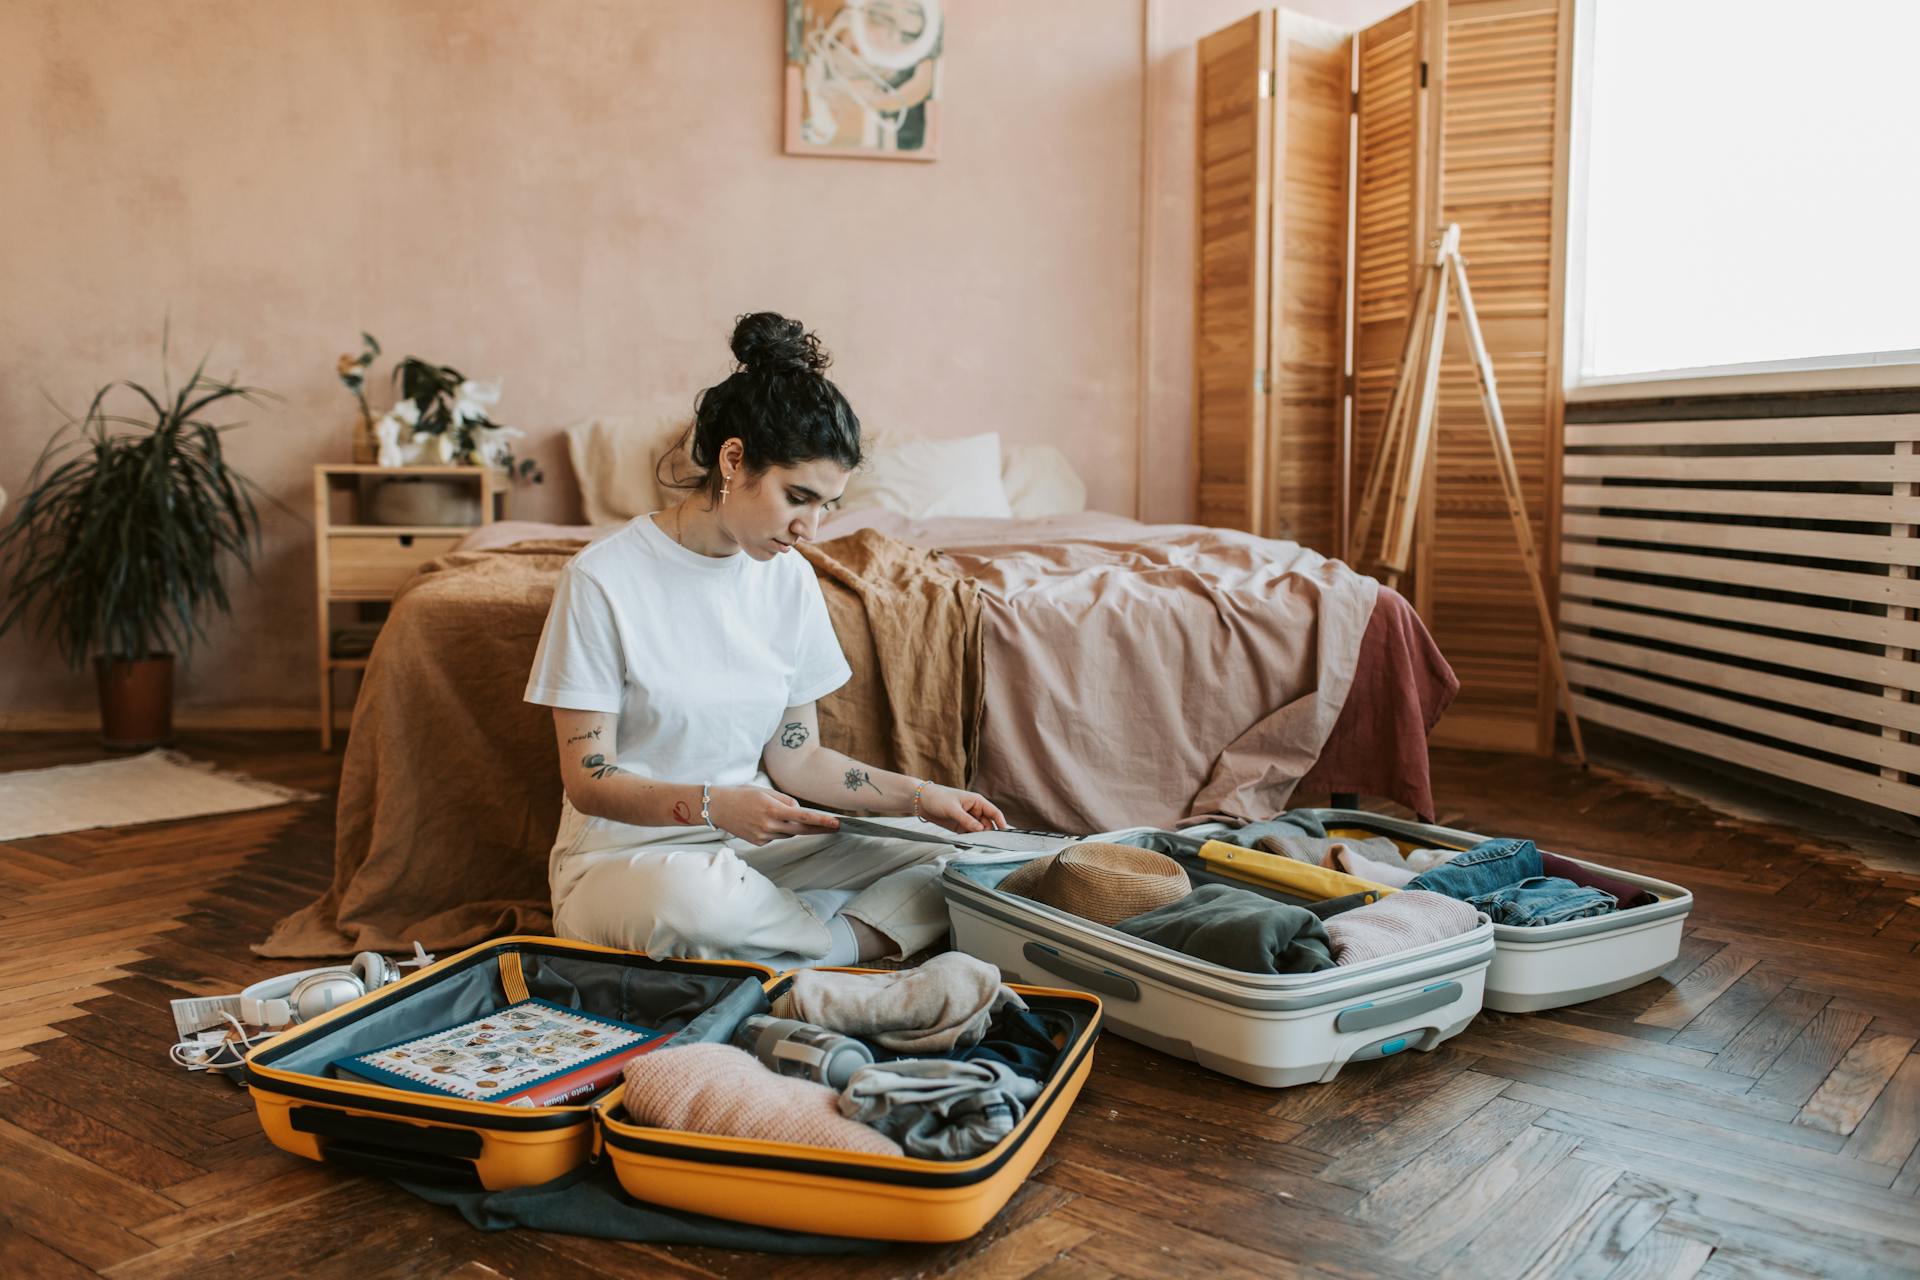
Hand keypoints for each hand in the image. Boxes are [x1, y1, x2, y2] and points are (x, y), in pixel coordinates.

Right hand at [707, 786, 841, 845]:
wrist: (717, 807)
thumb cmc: (743, 795)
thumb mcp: (766, 792)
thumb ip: (786, 801)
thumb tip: (799, 811)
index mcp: (772, 809)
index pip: (803, 816)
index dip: (821, 821)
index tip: (836, 823)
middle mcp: (769, 825)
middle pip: (801, 829)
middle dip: (818, 828)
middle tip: (834, 826)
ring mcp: (763, 836)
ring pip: (788, 833)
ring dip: (791, 825)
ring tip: (776, 813)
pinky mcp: (758, 842)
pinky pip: (776, 837)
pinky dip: (776, 829)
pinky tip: (763, 821)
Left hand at [916, 784, 1006, 834]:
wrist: (920, 801)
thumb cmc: (938, 798)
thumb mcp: (953, 809)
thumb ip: (967, 821)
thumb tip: (981, 830)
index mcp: (977, 801)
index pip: (994, 812)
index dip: (1001, 823)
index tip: (1005, 834)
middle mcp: (974, 810)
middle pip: (988, 824)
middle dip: (988, 833)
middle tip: (986, 842)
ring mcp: (967, 819)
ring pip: (978, 830)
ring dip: (978, 837)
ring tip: (975, 843)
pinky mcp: (959, 826)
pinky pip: (969, 834)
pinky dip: (969, 839)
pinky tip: (967, 842)